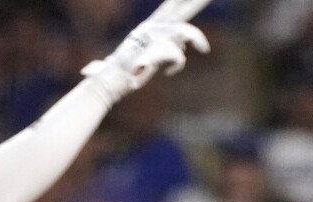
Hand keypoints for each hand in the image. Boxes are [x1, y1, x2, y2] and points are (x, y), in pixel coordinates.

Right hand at [81, 14, 208, 104]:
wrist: (108, 82)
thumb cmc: (122, 75)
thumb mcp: (145, 58)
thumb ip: (162, 51)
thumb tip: (181, 47)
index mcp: (149, 27)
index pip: (169, 8)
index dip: (180, 1)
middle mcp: (151, 27)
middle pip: (179, 8)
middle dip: (197, 2)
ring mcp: (152, 37)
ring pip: (185, 31)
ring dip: (196, 38)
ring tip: (204, 48)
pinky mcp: (154, 49)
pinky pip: (178, 55)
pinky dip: (177, 65)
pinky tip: (169, 72)